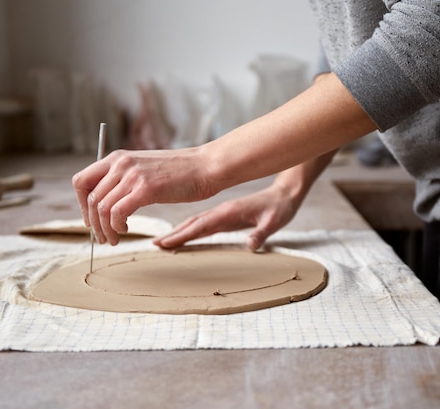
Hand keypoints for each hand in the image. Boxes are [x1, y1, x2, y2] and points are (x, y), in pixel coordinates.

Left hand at [72, 147, 214, 244]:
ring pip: (102, 208)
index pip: (81, 181)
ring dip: (105, 230)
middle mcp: (121, 163)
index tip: (92, 220)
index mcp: (117, 158)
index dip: (82, 205)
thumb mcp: (145, 168)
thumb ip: (125, 178)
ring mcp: (132, 175)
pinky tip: (125, 229)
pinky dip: (117, 226)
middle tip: (102, 237)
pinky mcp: (145, 189)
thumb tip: (107, 199)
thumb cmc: (180, 172)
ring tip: (114, 239)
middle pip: (90, 199)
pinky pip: (117, 212)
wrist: (206, 166)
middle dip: (93, 224)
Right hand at [153, 181, 301, 251]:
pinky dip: (189, 230)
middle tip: (154, 244)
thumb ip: (261, 234)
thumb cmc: (279, 209)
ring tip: (162, 241)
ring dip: (178, 232)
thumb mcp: (274, 222)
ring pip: (194, 222)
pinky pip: (203, 224)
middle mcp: (221, 211)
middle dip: (173, 234)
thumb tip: (251, 246)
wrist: (284, 194)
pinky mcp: (225, 216)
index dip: (183, 234)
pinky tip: (182, 236)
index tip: (166, 242)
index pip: (202, 225)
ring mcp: (222, 213)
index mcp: (229, 212)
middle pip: (192, 223)